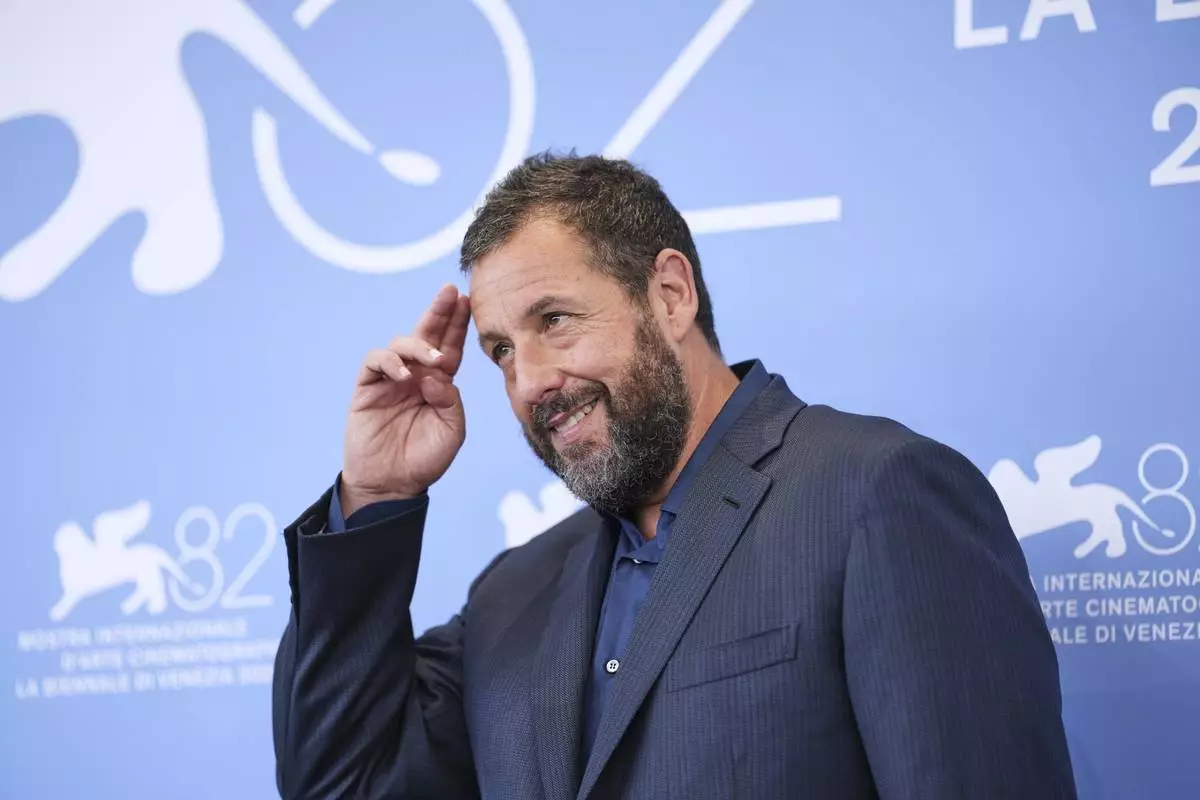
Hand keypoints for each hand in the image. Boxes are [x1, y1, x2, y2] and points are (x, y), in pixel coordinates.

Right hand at [340, 284, 471, 515]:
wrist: (392, 485)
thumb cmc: (425, 459)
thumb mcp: (451, 431)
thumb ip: (451, 401)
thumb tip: (437, 375)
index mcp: (439, 383)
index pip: (450, 346)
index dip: (457, 325)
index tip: (466, 301)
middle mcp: (415, 375)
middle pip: (426, 335)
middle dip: (438, 312)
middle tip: (449, 293)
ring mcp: (390, 380)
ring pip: (400, 344)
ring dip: (418, 345)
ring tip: (434, 360)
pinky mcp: (367, 388)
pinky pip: (375, 362)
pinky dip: (390, 362)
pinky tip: (404, 376)